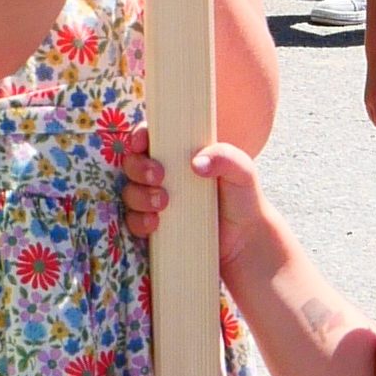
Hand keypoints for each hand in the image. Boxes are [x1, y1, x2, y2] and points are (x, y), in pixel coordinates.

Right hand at [119, 138, 280, 281]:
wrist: (245, 239)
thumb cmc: (243, 197)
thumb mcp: (242, 171)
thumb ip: (225, 157)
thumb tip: (196, 162)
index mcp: (181, 153)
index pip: (151, 137)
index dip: (140, 136)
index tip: (143, 142)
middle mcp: (165, 175)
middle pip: (132, 163)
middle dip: (138, 168)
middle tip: (159, 175)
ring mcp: (157, 201)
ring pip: (130, 193)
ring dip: (139, 196)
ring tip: (162, 203)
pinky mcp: (156, 227)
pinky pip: (135, 222)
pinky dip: (140, 221)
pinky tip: (156, 223)